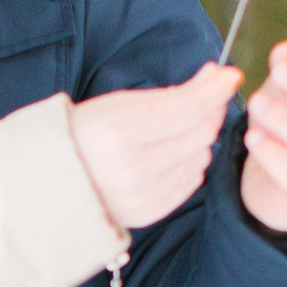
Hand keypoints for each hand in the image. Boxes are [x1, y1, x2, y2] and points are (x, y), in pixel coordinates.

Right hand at [69, 63, 238, 228]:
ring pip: (201, 156)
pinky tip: (167, 155)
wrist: (55, 180)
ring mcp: (142, 196)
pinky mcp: (150, 213)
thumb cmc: (90, 132)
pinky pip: (191, 180)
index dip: (214, 89)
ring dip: (198, 138)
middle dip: (210, 110)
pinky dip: (188, 162)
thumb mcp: (121, 103)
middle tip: (206, 96)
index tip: (230, 74)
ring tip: (174, 129)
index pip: (185, 108)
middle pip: (200, 132)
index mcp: (117, 132)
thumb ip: (172, 93)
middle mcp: (132, 168)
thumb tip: (219, 78)